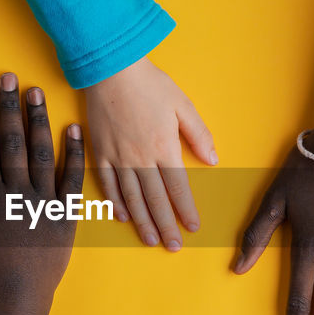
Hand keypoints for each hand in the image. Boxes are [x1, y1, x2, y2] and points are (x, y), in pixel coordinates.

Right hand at [0, 73, 83, 314]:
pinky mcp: (67, 215)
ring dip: (38, 120)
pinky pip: (72, 178)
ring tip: (37, 93)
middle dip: (10, 107)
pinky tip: (74, 129)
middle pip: (12, 141)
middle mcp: (17, 193)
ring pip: (41, 152)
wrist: (17, 298)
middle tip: (11, 78)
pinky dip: (74, 152)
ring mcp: (44, 202)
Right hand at [85, 57, 215, 250]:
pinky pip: (107, 183)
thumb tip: (212, 159)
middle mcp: (140, 158)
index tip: (193, 227)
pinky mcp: (100, 151)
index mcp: (163, 147)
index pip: (178, 188)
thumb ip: (198, 134)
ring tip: (150, 240)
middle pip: (155, 200)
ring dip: (142, 221)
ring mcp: (118, 157)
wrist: (110, 68)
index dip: (186, 210)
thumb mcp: (182, 104)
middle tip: (173, 246)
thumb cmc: (149, 83)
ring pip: (132, 197)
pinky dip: (115, 202)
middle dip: (166, 226)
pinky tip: (123, 216)